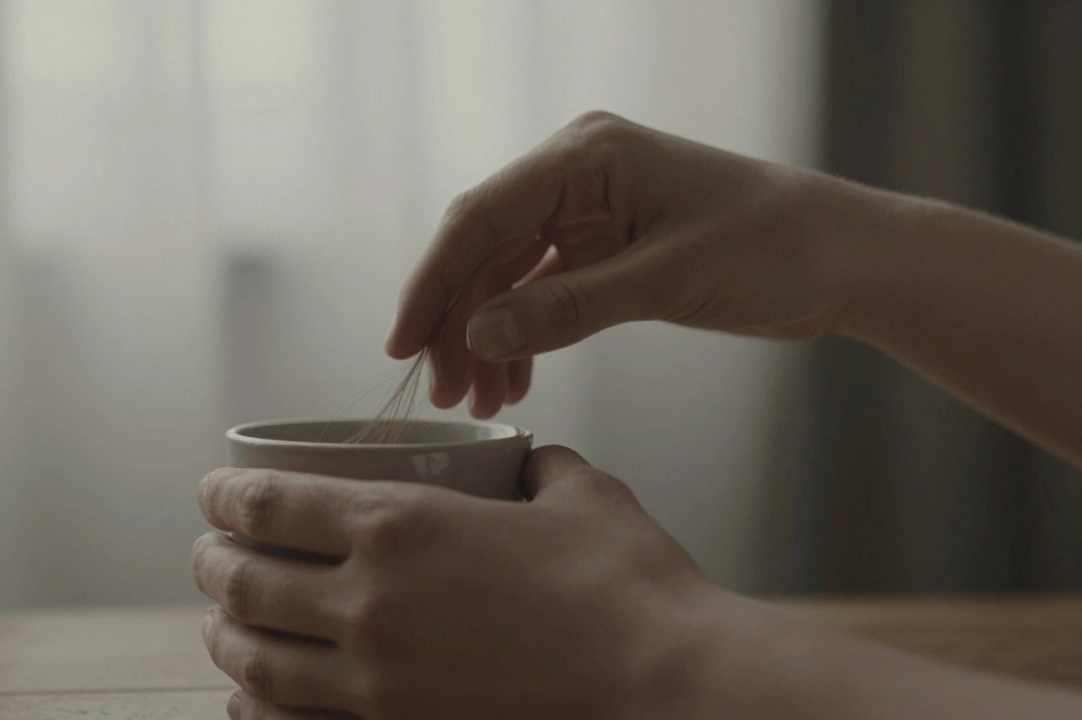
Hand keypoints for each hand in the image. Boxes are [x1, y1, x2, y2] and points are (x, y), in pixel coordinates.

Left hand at [192, 446, 722, 719]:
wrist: (669, 686)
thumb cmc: (629, 587)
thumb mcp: (580, 494)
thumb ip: (541, 465)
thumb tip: (532, 461)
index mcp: (400, 526)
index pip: (267, 504)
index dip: (223, 495)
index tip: (213, 492)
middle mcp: (369, 604)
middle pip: (242, 582)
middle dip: (210, 562)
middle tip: (211, 553)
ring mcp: (377, 683)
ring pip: (254, 659)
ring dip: (222, 635)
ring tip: (221, 622)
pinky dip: (256, 706)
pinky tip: (252, 696)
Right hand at [386, 111, 856, 417]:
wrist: (846, 258)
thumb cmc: (773, 246)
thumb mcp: (664, 280)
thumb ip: (566, 307)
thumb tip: (479, 338)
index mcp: (585, 155)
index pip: (480, 216)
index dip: (433, 281)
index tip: (403, 342)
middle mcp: (578, 175)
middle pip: (486, 250)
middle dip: (460, 321)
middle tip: (445, 391)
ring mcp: (592, 212)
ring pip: (511, 277)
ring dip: (490, 337)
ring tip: (478, 400)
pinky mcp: (610, 249)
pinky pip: (546, 292)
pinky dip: (528, 336)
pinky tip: (517, 380)